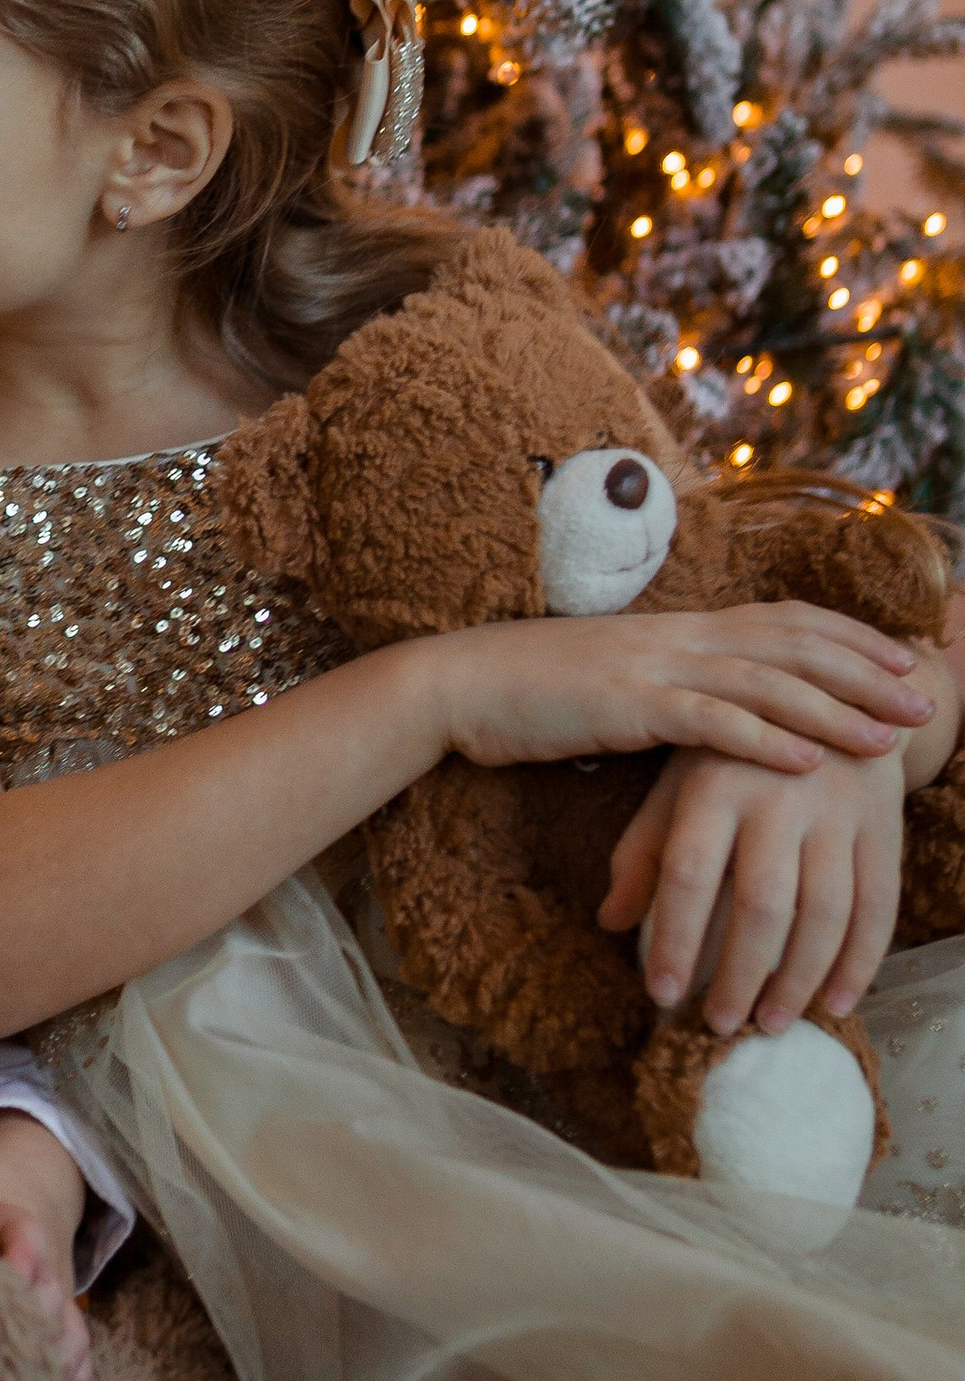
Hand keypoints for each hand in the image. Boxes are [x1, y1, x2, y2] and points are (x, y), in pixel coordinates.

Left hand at [0, 1114, 89, 1380]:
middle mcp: (42, 1268)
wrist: (20, 1188)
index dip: (25, 1256)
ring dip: (42, 1364)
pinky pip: (73, 1366)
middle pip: (49, 1302)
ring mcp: (51, 1303)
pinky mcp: (51, 1331)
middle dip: (24, 1326)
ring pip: (66, 1341)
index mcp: (12, 1221)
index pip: (28, 1236)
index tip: (14, 1272)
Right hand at [438, 604, 932, 778]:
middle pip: (793, 645)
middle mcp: (678, 637)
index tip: (901, 656)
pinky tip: (807, 761)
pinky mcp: (627, 706)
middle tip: (924, 697)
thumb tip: (716, 702)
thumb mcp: (618, 676)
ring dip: (835, 710)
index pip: (784, 619)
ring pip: (766, 682)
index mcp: (679, 627)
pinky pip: (710, 722)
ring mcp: (654, 667)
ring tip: (891, 736)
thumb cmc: (534, 690)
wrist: (461, 685)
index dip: (848, 636)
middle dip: (865, 672)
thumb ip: (670, 681)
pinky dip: (764, 739)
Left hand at [603, 745, 908, 1036]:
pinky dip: (861, 962)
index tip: (661, 995)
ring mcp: (836, 812)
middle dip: (740, 974)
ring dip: (798, 979)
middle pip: (762, 903)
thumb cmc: (733, 752)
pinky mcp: (883, 826)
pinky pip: (878, 906)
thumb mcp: (676, 784)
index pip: (689, 873)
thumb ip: (643, 851)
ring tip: (770, 1024)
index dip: (675, 939)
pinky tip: (836, 1003)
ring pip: (825, 913)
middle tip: (720, 1025)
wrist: (827, 693)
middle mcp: (777, 797)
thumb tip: (608, 921)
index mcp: (712, 785)